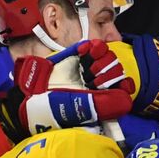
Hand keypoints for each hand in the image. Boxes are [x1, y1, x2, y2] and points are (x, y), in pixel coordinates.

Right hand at [0, 52, 133, 141]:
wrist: (31, 95)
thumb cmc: (54, 108)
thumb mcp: (81, 111)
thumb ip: (106, 105)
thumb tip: (126, 98)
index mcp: (102, 100)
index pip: (123, 87)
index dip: (122, 84)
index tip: (113, 86)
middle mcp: (97, 84)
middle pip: (117, 70)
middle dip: (109, 73)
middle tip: (94, 79)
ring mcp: (88, 68)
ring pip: (109, 57)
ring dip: (102, 59)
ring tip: (89, 67)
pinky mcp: (78, 56)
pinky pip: (95, 46)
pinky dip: (94, 48)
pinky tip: (85, 52)